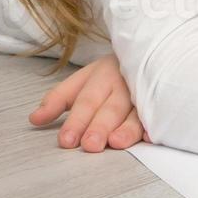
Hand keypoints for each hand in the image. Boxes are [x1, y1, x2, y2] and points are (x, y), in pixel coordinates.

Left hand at [29, 53, 150, 152]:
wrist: (151, 53)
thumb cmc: (111, 74)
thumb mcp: (82, 81)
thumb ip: (58, 100)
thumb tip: (34, 119)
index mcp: (102, 76)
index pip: (86, 101)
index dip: (76, 120)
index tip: (66, 140)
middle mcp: (125, 85)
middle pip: (111, 108)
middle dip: (100, 126)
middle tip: (90, 145)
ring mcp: (146, 94)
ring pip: (137, 113)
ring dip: (127, 128)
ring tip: (116, 142)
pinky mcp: (163, 104)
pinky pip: (160, 116)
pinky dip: (155, 125)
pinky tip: (150, 136)